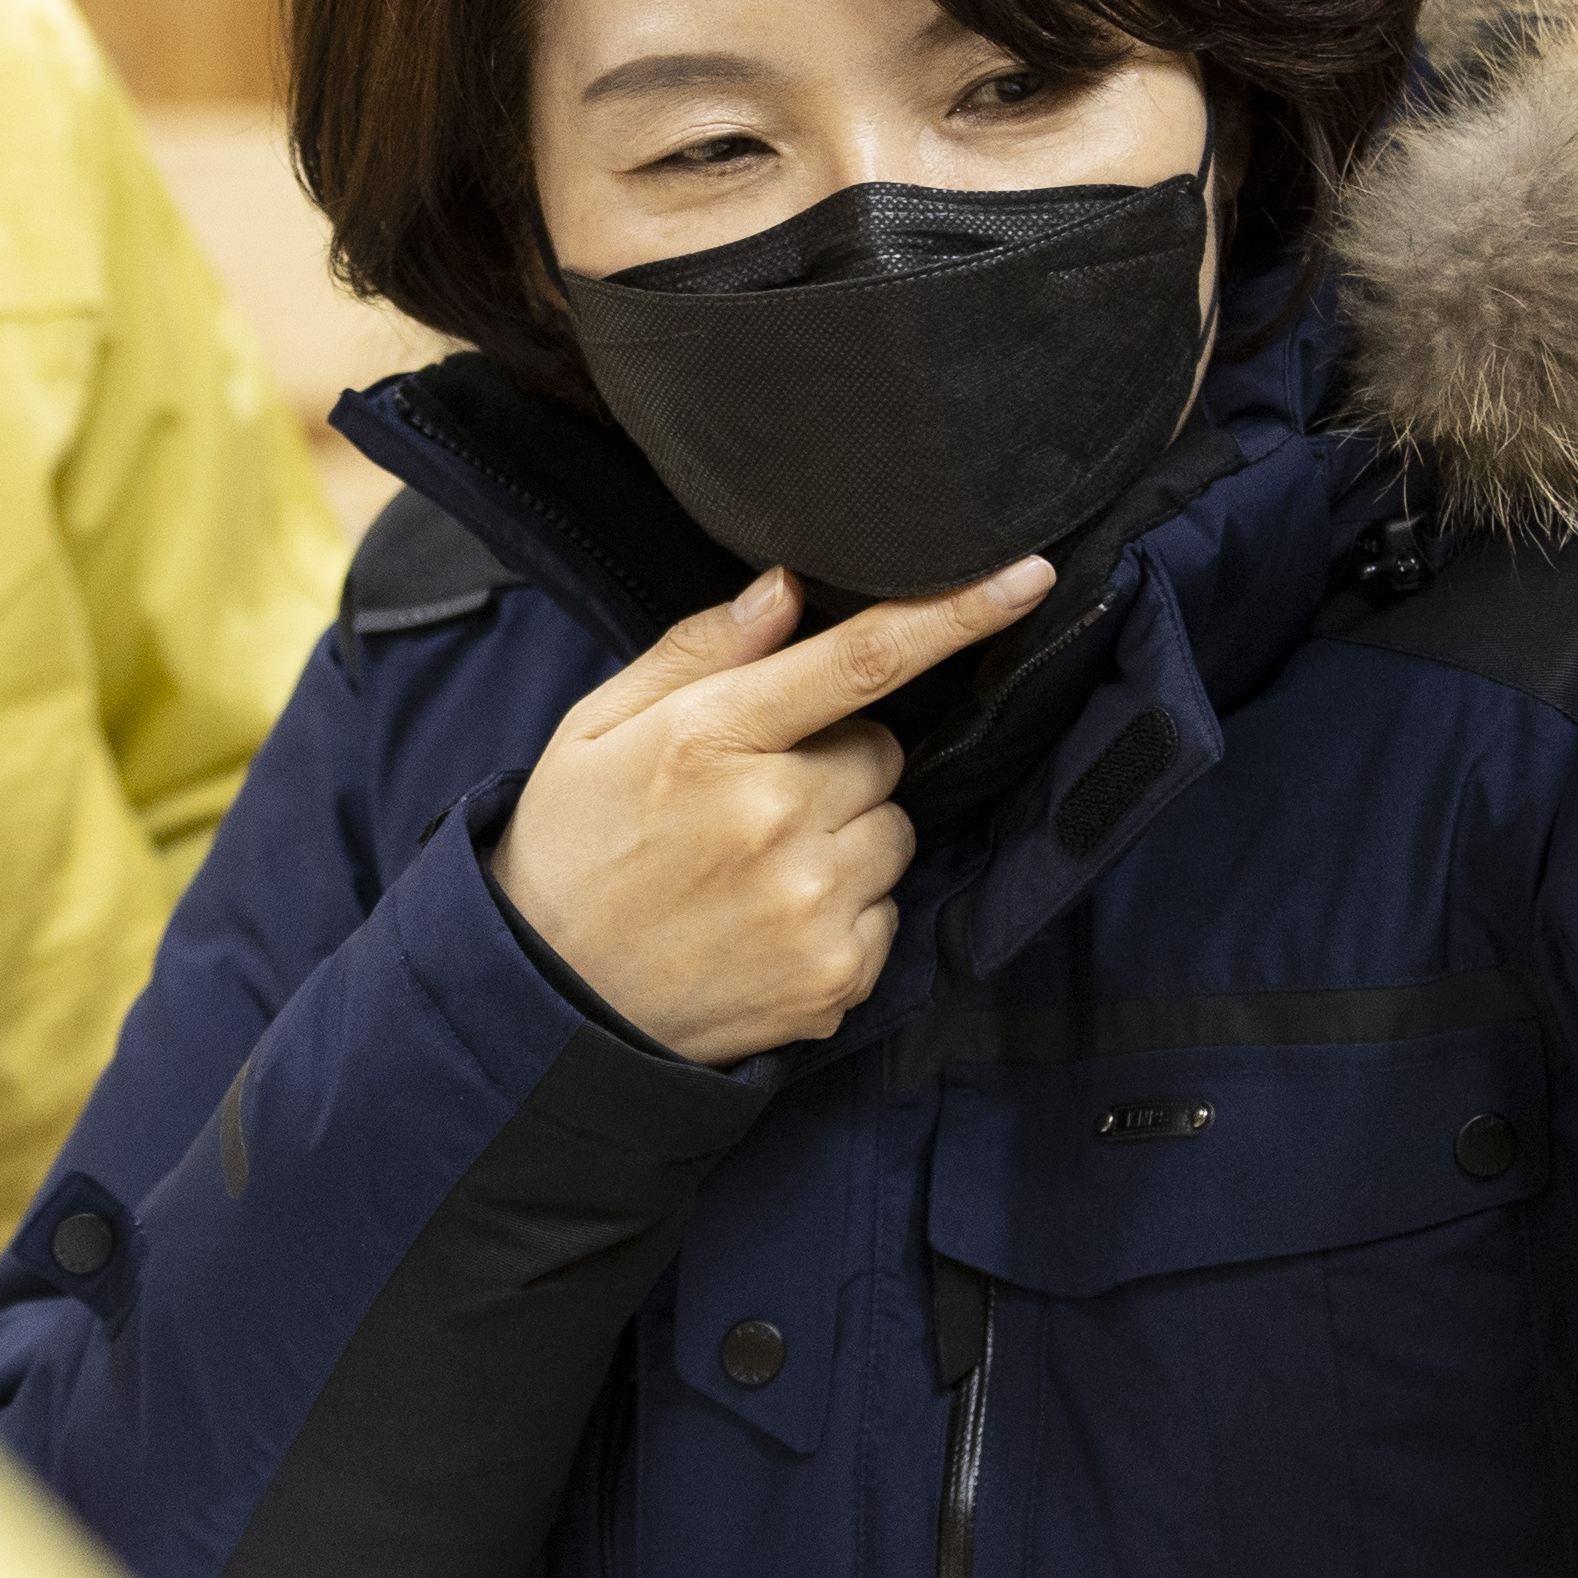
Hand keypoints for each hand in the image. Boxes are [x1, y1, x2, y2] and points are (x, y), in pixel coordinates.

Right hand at [484, 559, 1052, 1063]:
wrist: (548, 1002)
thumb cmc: (571, 845)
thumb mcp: (595, 728)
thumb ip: (695, 652)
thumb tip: (788, 589)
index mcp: (712, 741)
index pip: (862, 661)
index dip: (956, 613)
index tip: (1028, 575)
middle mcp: (774, 820)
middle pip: (883, 753)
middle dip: (837, 762)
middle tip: (754, 798)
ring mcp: (810, 906)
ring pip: (893, 832)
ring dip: (847, 838)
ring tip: (757, 867)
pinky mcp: (834, 977)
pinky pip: (887, 912)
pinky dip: (844, 912)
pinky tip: (768, 922)